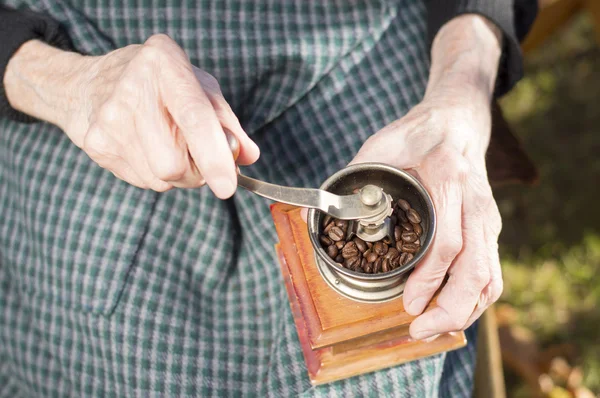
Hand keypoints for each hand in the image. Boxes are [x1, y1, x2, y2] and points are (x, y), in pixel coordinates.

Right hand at [5, 35, 258, 197]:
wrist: (88, 84)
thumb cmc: (158, 85)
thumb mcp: (198, 87)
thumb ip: (227, 122)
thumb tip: (248, 156)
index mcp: (165, 64)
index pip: (194, 118)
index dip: (214, 157)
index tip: (228, 187)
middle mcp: (132, 89)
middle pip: (173, 163)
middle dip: (196, 172)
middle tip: (198, 156)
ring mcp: (109, 120)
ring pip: (160, 179)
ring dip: (178, 175)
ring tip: (169, 145)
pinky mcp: (95, 145)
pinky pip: (143, 181)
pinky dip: (155, 174)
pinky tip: (146, 148)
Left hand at [352, 15, 503, 339]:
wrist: (457, 123)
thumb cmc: (415, 136)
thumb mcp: (379, 147)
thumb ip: (349, 180)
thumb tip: (310, 215)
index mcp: (449, 179)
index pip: (448, 240)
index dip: (429, 277)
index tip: (409, 303)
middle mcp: (477, 203)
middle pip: (477, 269)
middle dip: (451, 308)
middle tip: (419, 330)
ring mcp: (488, 219)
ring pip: (490, 278)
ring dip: (465, 312)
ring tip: (432, 330)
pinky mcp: (489, 230)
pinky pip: (491, 275)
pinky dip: (474, 302)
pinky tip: (450, 314)